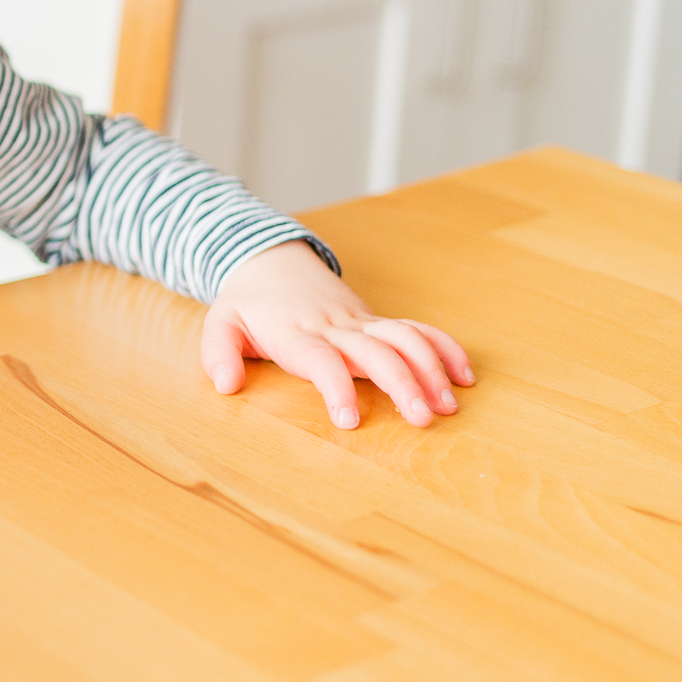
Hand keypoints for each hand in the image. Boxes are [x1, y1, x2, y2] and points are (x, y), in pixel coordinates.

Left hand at [201, 240, 473, 429]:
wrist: (270, 261)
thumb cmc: (246, 303)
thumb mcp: (220, 323)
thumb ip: (217, 354)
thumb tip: (225, 386)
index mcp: (296, 333)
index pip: (321, 359)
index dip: (336, 387)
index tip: (351, 420)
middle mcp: (334, 327)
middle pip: (375, 351)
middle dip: (402, 384)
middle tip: (423, 419)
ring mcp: (360, 321)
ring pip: (404, 338)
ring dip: (431, 369)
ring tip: (449, 406)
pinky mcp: (376, 320)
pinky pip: (415, 328)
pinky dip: (443, 347)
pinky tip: (464, 375)